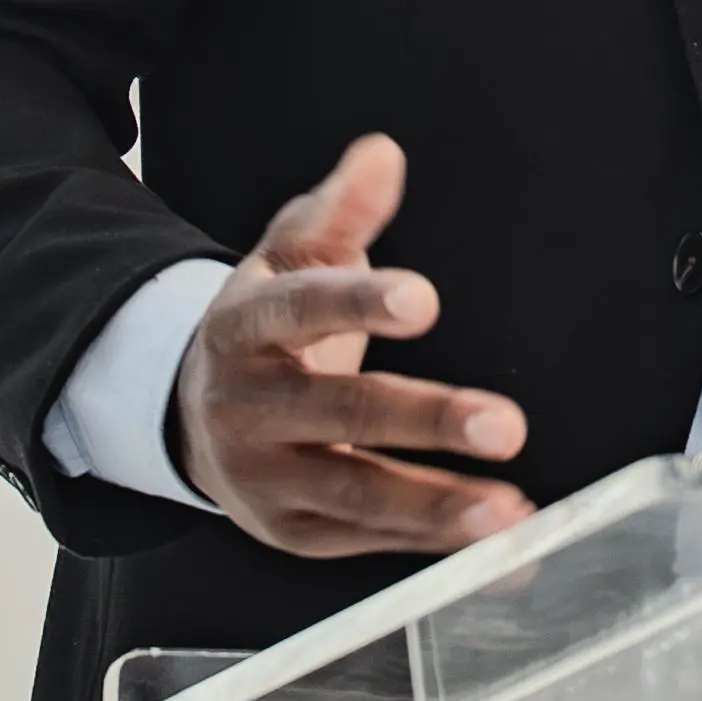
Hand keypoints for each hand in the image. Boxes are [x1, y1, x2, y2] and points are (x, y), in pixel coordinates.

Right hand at [169, 133, 533, 556]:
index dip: (359, 305)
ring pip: (355, 492)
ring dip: (436, 506)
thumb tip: (383, 154)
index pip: (301, 311)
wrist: (193, 413)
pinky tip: (497, 543)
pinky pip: (369, 540)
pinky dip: (434, 546)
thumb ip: (341, 208)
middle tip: (505, 424)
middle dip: (424, 420)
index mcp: (244, 325)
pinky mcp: (293, 531)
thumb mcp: (289, 253)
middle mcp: (246, 406)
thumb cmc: (265, 324)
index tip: (424, 300)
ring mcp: (266, 477)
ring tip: (508, 510)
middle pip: (339, 413)